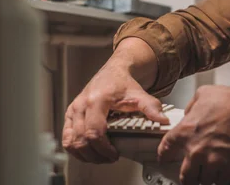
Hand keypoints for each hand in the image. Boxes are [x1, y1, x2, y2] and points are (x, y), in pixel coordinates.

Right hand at [62, 39, 167, 163]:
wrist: (114, 72)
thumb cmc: (123, 83)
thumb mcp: (139, 94)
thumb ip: (150, 107)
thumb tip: (162, 120)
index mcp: (97, 100)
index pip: (95, 131)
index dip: (104, 148)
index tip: (114, 154)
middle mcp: (81, 105)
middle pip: (82, 139)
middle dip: (96, 154)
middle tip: (110, 158)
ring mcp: (73, 110)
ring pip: (71, 141)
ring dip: (84, 154)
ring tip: (100, 157)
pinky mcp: (70, 114)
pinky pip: (66, 137)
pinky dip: (75, 148)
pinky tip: (88, 151)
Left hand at [157, 85, 229, 184]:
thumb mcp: (203, 94)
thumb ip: (191, 107)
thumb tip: (189, 112)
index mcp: (186, 132)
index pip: (166, 149)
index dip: (164, 155)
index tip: (166, 158)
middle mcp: (196, 150)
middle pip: (184, 175)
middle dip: (186, 176)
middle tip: (189, 175)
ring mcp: (212, 162)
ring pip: (202, 181)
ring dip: (204, 177)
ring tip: (207, 173)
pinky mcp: (229, 168)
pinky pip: (219, 181)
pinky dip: (219, 178)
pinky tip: (221, 173)